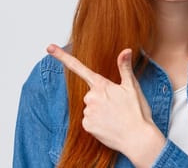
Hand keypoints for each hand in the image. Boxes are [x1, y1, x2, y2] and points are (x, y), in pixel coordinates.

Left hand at [47, 45, 164, 166]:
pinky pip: (89, 121)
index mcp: (101, 85)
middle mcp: (90, 97)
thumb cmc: (137, 113)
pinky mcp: (86, 126)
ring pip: (90, 108)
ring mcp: (87, 112)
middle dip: (101, 99)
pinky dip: (98, 123)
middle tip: (117, 108)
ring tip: (115, 118)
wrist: (138, 139)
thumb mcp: (132, 87)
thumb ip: (124, 67)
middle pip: (91, 95)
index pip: (78, 67)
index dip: (62, 56)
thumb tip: (126, 50)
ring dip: (100, 112)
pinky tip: (109, 126)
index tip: (49, 48)